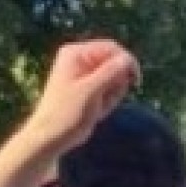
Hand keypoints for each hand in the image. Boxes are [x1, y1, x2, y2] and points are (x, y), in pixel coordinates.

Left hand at [24, 39, 139, 150]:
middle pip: (115, 63)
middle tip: (105, 99)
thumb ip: (111, 72)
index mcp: (77, 54)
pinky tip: (96, 112)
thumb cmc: (67, 113)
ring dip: (112, 95)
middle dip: (116, 83)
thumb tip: (128, 58)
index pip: (111, 48)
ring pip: (115, 78)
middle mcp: (81, 60)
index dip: (126, 61)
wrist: (50, 138)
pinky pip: (109, 90)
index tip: (135, 80)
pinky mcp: (89, 89)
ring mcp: (85, 75)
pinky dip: (108, 101)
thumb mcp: (91, 90)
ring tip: (98, 108)